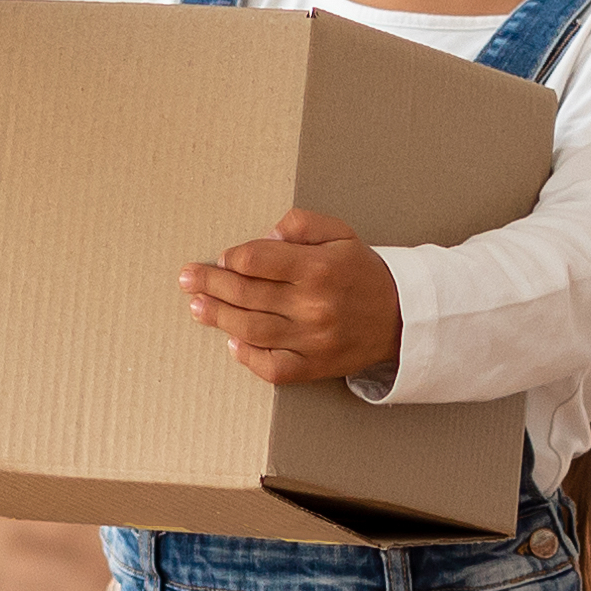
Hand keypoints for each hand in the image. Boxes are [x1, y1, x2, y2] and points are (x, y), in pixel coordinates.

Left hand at [181, 212, 398, 386]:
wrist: (402, 317)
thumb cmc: (362, 272)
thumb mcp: (340, 233)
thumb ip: (301, 224)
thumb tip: (264, 235)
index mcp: (319, 268)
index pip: (257, 261)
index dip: (231, 259)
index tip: (222, 258)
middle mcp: (314, 305)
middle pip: (247, 294)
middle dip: (210, 284)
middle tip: (188, 279)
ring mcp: (313, 340)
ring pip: (251, 330)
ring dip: (218, 318)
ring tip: (197, 307)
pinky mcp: (315, 366)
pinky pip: (273, 367)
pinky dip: (248, 357)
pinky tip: (231, 343)